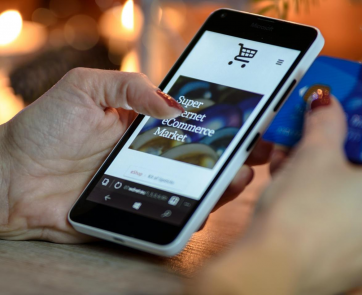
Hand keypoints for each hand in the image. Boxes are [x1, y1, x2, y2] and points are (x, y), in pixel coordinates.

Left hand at [0, 68, 270, 242]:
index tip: (248, 118)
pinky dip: (193, 212)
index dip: (221, 120)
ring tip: (240, 174)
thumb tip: (174, 104)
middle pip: (201, 157)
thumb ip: (130, 86)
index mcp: (143, 125)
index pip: (191, 122)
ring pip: (194, 187)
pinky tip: (205, 204)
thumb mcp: (86, 88)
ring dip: (222, 183)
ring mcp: (147, 185)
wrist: (12, 179)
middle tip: (259, 149)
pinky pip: (172, 214)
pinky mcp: (137, 210)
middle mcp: (151, 155)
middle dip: (234, 153)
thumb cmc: (44, 129)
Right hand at [195, 97, 361, 294]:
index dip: (355, 118)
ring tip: (288, 148)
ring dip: (317, 161)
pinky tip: (285, 174)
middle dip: (333, 140)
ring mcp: (361, 236)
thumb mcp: (314, 156)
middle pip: (356, 163)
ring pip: (342, 185)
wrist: (272, 268)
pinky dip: (313, 187)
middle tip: (312, 124)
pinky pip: (331, 205)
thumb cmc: (302, 213)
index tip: (340, 106)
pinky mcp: (342, 247)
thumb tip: (325, 102)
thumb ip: (325, 123)